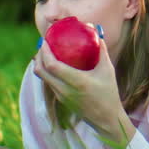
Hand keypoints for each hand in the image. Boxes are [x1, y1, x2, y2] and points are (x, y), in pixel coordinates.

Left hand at [34, 30, 135, 148]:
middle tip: (43, 44)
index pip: (52, 66)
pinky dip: (47, 72)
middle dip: (38, 55)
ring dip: (41, 64)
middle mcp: (65, 90)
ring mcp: (61, 96)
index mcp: (77, 82)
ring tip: (46, 52)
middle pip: (41, 71)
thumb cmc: (109, 93)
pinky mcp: (61, 100)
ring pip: (43, 78)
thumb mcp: (107, 70)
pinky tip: (54, 64)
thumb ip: (101, 49)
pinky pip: (49, 82)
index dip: (45, 52)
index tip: (45, 40)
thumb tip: (94, 29)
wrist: (106, 119)